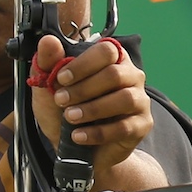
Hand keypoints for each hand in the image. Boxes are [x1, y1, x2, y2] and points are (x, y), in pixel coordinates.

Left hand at [31, 35, 152, 172]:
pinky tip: (79, 136)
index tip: (61, 78)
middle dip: (84, 89)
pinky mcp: (142, 125)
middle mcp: (130, 75)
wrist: (75, 150)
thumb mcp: (49, 88)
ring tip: (71, 118)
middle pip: (115, 74)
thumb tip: (48, 40)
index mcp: (111, 59)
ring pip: (124, 98)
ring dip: (93, 109)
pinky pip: (125, 127)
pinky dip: (98, 132)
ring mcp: (140, 100)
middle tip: (61, 101)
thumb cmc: (65, 111)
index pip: (106, 50)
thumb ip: (48, 63)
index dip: (83, 63)